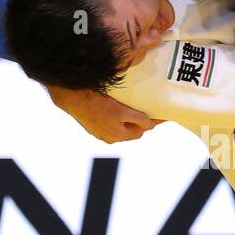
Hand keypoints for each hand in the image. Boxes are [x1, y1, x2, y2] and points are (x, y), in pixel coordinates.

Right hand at [48, 85, 163, 142]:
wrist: (72, 98)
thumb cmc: (97, 104)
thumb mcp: (121, 112)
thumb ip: (137, 119)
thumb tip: (150, 125)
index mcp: (117, 135)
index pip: (141, 131)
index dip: (152, 122)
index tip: (161, 115)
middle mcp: (109, 137)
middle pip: (131, 130)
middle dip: (140, 121)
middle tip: (150, 109)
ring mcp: (99, 131)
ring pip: (120, 125)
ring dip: (128, 119)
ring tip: (134, 107)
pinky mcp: (92, 124)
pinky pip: (110, 121)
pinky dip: (117, 116)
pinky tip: (117, 106)